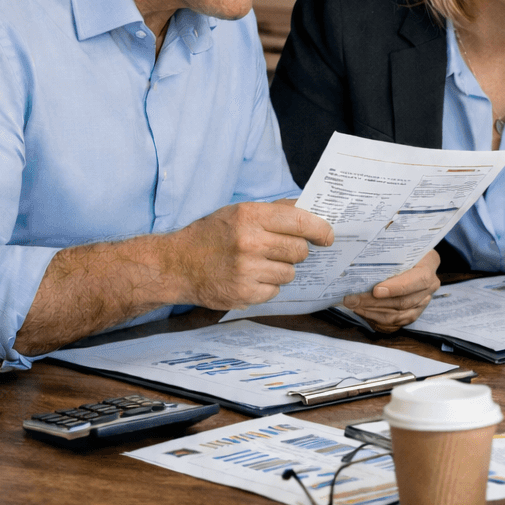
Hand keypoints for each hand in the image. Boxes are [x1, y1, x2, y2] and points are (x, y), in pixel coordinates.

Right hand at [164, 201, 333, 308]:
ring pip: (290, 272)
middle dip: (295, 251)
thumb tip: (312, 211)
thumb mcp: (239, 212)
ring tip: (257, 264)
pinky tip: (249, 278)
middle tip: (279, 250)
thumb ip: (276, 211)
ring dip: (280, 270)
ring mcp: (246, 270)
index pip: (301, 221)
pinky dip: (267, 286)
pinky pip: (275, 290)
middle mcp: (249, 242)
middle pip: (300, 250)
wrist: (176, 265)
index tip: (328, 236)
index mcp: (250, 216)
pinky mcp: (244, 293)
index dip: (321, 230)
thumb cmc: (211, 235)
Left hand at [342, 249, 440, 332]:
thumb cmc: (399, 250)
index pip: (419, 279)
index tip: (376, 290)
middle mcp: (431, 284)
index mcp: (429, 262)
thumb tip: (359, 257)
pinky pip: (395, 321)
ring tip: (353, 305)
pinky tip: (361, 311)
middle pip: (404, 300)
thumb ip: (384, 250)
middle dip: (375, 301)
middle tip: (353, 299)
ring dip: (372, 311)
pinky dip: (376, 317)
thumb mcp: (396, 244)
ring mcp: (423, 301)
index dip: (397, 287)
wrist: (409, 259)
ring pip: (398, 314)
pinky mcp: (414, 313)